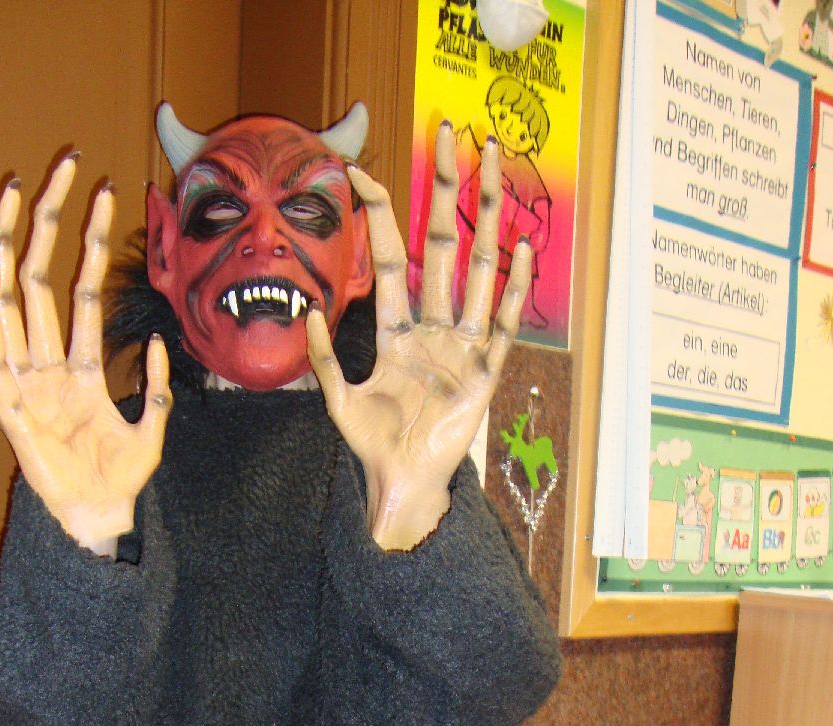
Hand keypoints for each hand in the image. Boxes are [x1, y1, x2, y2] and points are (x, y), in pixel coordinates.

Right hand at [0, 156, 171, 555]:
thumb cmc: (122, 481)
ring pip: (13, 299)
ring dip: (13, 246)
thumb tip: (158, 342)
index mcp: (81, 367)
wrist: (99, 518)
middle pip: (43, 277)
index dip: (93, 243)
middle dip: (52, 220)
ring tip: (18, 197)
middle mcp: (49, 363)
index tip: (106, 193)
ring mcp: (26, 379)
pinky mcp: (9, 404)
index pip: (84, 290)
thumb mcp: (152, 430)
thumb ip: (155, 388)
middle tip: (64, 166)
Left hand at [306, 122, 529, 550]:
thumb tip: (311, 314)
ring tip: (493, 167)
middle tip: (452, 135)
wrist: (401, 482)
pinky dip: (514, 289)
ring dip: (486, 218)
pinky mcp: (485, 373)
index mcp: (397, 331)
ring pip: (480, 270)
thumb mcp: (338, 401)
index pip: (392, 259)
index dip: (380, 217)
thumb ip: (327, 359)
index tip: (361, 173)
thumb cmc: (371, 445)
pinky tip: (521, 249)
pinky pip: (504, 324)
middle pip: (443, 246)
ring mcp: (463, 346)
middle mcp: (434, 327)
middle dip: (447, 191)